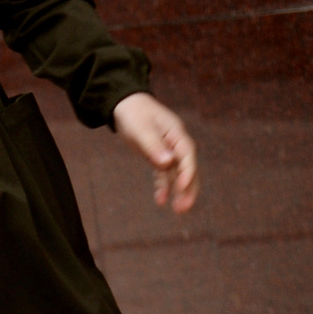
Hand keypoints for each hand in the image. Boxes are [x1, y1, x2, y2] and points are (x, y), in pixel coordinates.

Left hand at [113, 92, 198, 213]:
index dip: (187, 172)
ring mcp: (169, 151)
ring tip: (177, 210)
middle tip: (183, 208)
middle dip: (188, 188)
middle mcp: (176, 144)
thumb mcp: (140, 128)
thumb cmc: (133, 113)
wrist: (124, 104)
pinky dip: (163, 186)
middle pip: (187, 168)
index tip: (182, 187)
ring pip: (177, 174)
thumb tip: (168, 162)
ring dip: (178, 191)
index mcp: (176, 134)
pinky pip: (164, 174)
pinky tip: (161, 200)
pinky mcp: (158, 156)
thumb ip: (153, 145)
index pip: (187, 155)